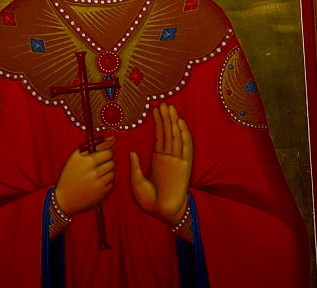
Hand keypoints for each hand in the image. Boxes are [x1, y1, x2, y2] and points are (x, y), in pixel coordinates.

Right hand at [54, 135, 114, 216]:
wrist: (65, 199)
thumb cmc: (70, 175)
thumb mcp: (77, 157)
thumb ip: (95, 144)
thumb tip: (112, 138)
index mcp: (88, 161)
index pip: (108, 152)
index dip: (106, 152)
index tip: (102, 155)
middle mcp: (95, 173)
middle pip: (112, 162)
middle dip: (106, 162)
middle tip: (97, 166)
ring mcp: (100, 185)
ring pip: (113, 173)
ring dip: (107, 173)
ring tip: (96, 175)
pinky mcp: (103, 194)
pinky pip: (112, 184)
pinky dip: (106, 183)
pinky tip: (96, 184)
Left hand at [129, 104, 192, 224]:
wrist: (162, 213)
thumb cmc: (150, 201)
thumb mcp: (137, 182)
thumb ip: (135, 167)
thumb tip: (131, 152)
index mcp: (157, 159)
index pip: (158, 136)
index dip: (157, 123)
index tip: (155, 110)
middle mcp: (168, 157)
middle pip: (167, 133)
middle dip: (166, 118)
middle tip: (163, 103)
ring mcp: (177, 160)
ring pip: (176, 136)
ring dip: (173, 122)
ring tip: (170, 108)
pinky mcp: (185, 166)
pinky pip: (186, 147)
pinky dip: (184, 135)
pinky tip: (180, 123)